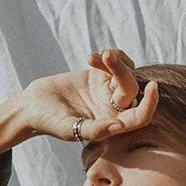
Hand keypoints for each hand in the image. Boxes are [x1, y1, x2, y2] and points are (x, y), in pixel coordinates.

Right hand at [20, 46, 159, 144]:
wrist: (33, 106)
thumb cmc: (49, 122)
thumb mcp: (70, 129)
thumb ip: (94, 129)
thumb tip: (119, 126)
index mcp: (112, 126)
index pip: (140, 117)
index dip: (150, 104)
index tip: (153, 87)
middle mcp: (114, 109)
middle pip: (132, 89)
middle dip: (122, 71)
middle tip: (104, 56)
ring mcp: (107, 91)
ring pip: (127, 72)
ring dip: (116, 60)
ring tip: (93, 57)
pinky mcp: (99, 76)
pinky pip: (116, 62)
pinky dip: (110, 55)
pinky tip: (91, 57)